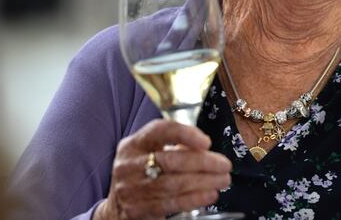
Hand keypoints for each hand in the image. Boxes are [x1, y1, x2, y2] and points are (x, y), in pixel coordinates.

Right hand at [94, 119, 231, 219]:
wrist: (116, 207)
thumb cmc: (143, 173)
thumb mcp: (151, 153)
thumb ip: (174, 147)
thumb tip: (205, 149)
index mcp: (133, 144)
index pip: (160, 131)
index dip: (185, 134)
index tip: (207, 142)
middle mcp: (129, 165)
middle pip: (170, 160)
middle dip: (203, 162)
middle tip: (225, 165)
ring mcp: (130, 188)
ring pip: (173, 183)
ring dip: (204, 182)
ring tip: (223, 180)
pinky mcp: (137, 210)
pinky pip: (170, 203)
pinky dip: (194, 199)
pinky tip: (210, 195)